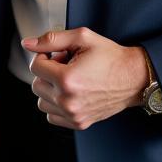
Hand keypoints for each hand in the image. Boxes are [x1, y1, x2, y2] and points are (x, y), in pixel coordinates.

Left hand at [23, 27, 147, 130]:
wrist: (134, 78)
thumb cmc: (110, 57)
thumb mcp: (82, 38)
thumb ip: (51, 39)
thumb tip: (27, 43)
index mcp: (67, 80)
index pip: (34, 67)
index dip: (44, 56)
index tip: (57, 55)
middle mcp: (69, 101)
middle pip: (36, 84)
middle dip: (47, 72)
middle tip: (65, 65)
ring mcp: (74, 115)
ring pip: (41, 101)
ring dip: (50, 88)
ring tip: (68, 79)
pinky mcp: (79, 123)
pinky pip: (52, 116)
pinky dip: (56, 104)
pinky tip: (70, 92)